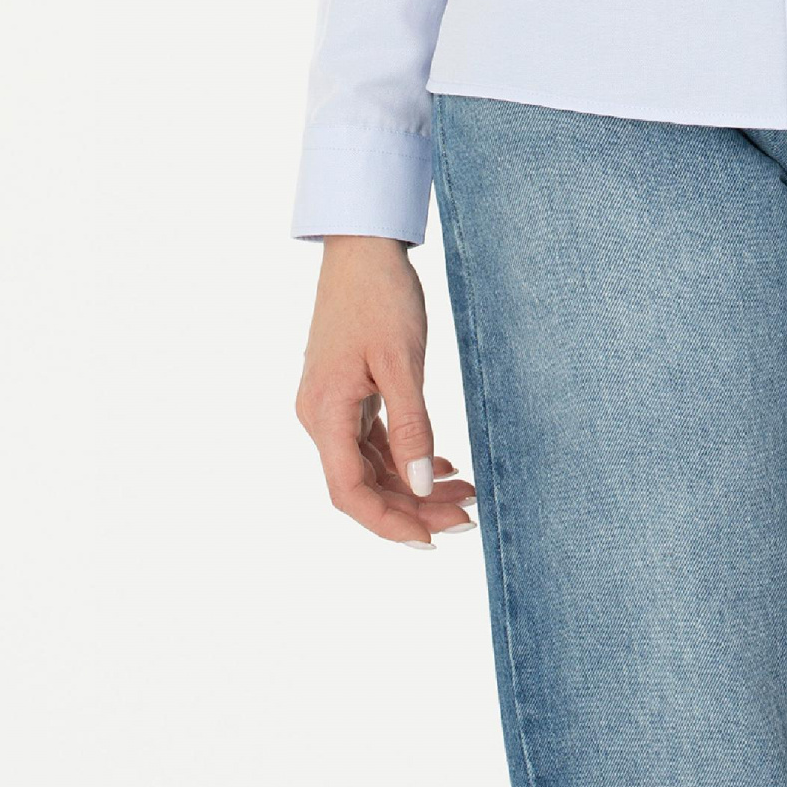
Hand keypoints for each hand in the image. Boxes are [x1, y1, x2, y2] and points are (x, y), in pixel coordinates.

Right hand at [295, 235, 477, 547]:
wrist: (363, 247)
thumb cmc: (380, 296)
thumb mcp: (402, 361)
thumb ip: (411, 425)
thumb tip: (418, 487)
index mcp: (324, 414)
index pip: (349, 493)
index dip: (389, 523)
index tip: (432, 539)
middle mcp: (321, 417)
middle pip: (363, 485)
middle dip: (413, 508)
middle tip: (465, 519)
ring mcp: (333, 406)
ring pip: (373, 465)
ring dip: (414, 484)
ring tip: (465, 494)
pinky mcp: (349, 393)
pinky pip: (375, 441)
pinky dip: (407, 456)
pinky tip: (442, 465)